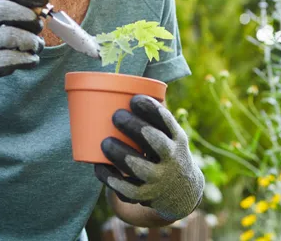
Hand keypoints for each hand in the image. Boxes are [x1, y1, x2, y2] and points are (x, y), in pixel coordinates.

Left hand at [94, 95, 204, 221]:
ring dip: (120, 154)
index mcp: (177, 139)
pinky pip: (126, 188)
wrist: (182, 191)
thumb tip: (119, 85)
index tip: (134, 99)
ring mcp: (159, 178)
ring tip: (105, 143)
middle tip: (116, 116)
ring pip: (138, 167)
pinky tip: (98, 167)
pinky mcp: (146, 195)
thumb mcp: (170, 135)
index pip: (167, 121)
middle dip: (135, 127)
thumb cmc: (166, 151)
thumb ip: (152, 117)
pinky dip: (111, 178)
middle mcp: (171, 159)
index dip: (150, 108)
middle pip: (154, 142)